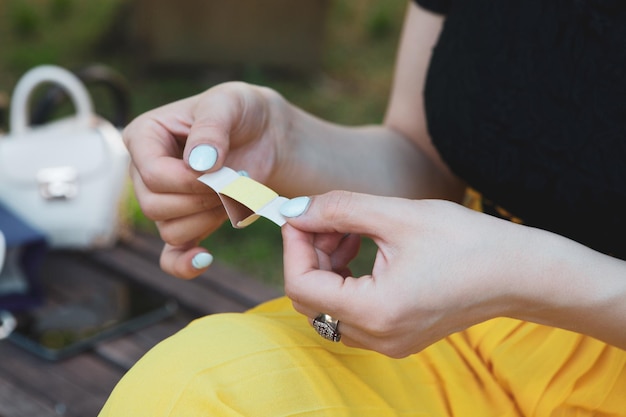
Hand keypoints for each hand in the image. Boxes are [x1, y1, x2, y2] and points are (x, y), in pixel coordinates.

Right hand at [123, 82, 287, 277]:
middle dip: (201, 199)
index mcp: (144, 136)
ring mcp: (162, 200)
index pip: (152, 174)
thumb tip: (198, 164)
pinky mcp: (184, 222)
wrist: (265, 134)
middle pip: (156, 206)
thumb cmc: (242, 112)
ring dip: (207, 217)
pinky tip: (204, 259)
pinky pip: (172, 256)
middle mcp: (144, 171)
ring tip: (232, 193)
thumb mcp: (229, 104)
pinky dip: (185, 263)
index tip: (220, 169)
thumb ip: (211, 129)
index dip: (188, 180)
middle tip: (232, 181)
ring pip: (170, 229)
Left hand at [281, 191, 536, 356]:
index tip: (301, 214)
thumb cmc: (467, 241)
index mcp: (376, 311)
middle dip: (310, 252)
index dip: (293, 246)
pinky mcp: (397, 336)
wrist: (519, 272)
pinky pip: (351, 310)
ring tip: (351, 229)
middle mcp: (377, 337)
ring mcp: (387, 342)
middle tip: (329, 218)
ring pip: (328, 305)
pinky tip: (364, 246)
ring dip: (327, 264)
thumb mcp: (397, 215)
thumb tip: (296, 209)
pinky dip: (346, 277)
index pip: (302, 285)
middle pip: (310, 298)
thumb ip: (339, 210)